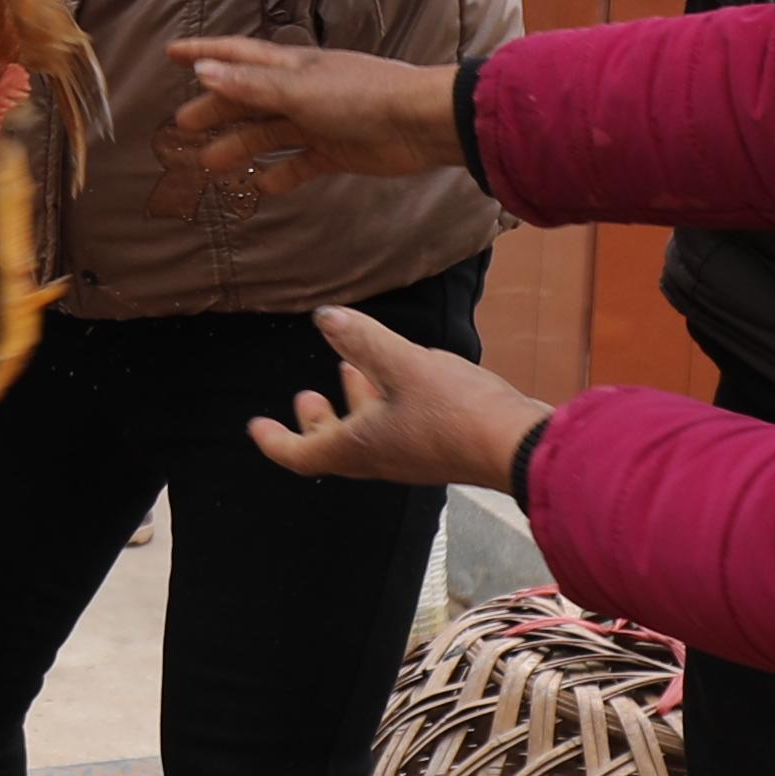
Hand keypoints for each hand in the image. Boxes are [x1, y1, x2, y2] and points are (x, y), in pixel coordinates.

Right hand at [160, 36, 462, 205]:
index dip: (204, 53)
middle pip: (248, 98)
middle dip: (216, 110)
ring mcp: (317, 121)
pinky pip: (299, 163)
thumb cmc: (360, 96)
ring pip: (269, 133)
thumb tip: (203, 72)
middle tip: (183, 127)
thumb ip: (252, 86)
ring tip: (210, 165)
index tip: (171, 54)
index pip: (237, 56)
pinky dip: (280, 174)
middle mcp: (299, 91)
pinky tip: (262, 187)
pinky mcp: (335, 151)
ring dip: (240, 146)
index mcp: (290, 67)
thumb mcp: (299, 90)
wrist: (419, 123)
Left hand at [250, 299, 547, 492]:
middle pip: (333, 448)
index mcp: (360, 448)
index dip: (274, 441)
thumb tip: (324, 317)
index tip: (256, 426)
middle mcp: (381, 459)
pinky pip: (397, 429)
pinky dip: (385, 404)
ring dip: (353, 406)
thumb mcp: (402, 365)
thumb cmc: (456, 411)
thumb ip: (362, 341)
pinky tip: (400, 374)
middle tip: (304, 397)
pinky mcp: (438, 448)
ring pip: (368, 436)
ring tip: (347, 372)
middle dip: (315, 420)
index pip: (301, 455)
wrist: (518, 446)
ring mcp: (411, 456)